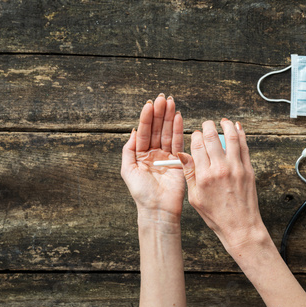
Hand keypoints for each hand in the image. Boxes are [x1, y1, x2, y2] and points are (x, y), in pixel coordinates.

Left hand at [121, 94, 184, 226]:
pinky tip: (177, 117)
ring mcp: (166, 156)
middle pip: (157, 129)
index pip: (145, 132)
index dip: (147, 118)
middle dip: (159, 113)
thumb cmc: (141, 193)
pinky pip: (178, 142)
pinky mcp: (178, 160)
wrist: (158, 208)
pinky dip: (178, 129)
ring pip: (168, 132)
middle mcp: (154, 153)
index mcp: (141, 155)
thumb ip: (128, 150)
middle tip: (162, 98)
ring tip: (170, 102)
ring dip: (169, 117)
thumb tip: (134, 131)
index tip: (149, 104)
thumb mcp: (127, 170)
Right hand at [178, 119, 263, 249]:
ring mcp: (237, 168)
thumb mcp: (195, 197)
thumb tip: (182, 155)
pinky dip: (241, 135)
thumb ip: (189, 174)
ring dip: (227, 126)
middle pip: (213, 139)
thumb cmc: (216, 215)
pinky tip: (237, 128)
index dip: (196, 137)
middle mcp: (220, 169)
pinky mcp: (248, 170)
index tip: (196, 134)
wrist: (241, 226)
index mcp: (204, 177)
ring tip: (223, 121)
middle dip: (208, 127)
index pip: (198, 147)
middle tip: (207, 123)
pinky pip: (244, 147)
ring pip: (231, 138)